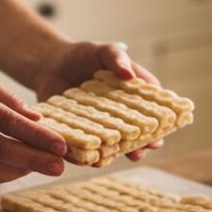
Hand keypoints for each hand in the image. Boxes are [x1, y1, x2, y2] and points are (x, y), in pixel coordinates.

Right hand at [0, 62, 67, 184]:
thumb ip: (8, 100)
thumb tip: (38, 122)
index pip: (8, 122)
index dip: (37, 137)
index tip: (61, 146)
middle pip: (1, 149)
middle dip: (35, 160)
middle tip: (60, 168)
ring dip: (19, 170)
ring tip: (41, 166)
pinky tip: (16, 170)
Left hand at [33, 41, 163, 161]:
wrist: (53, 64)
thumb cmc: (86, 55)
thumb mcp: (105, 51)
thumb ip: (118, 59)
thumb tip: (128, 76)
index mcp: (136, 97)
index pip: (153, 114)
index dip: (157, 128)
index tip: (158, 138)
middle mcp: (122, 117)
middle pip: (136, 137)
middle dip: (138, 148)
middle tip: (137, 154)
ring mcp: (102, 127)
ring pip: (112, 147)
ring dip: (111, 155)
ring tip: (108, 159)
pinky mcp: (80, 133)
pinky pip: (84, 147)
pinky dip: (84, 154)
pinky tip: (83, 158)